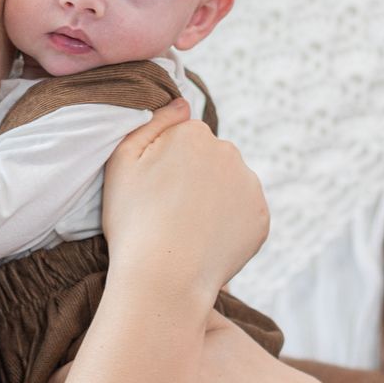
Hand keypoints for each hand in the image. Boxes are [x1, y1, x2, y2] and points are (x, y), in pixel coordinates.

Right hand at [99, 99, 268, 300]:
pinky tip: (206, 241)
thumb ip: (151, 123)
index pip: (185, 138)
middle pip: (211, 159)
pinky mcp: (262, 218)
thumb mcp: (121, 162)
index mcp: (195, 134)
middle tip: (169, 211)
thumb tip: (183, 104)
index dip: (165, 163)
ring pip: (230, 185)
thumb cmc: (133, 221)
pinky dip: (228, 224)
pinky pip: (244, 213)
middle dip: (194, 177)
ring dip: (214, 199)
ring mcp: (250, 186)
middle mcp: (230, 152)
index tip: (154, 189)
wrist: (163, 278)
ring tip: (188, 229)